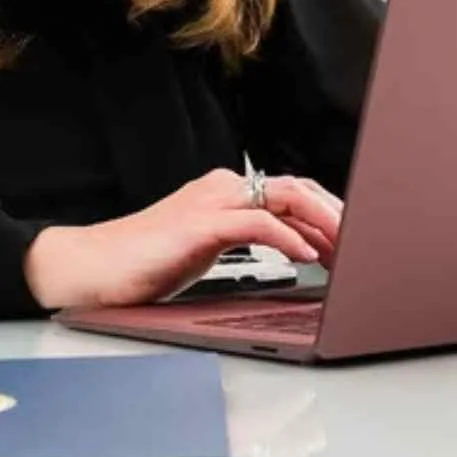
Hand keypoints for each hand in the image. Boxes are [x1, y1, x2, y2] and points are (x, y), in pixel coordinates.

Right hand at [23, 167, 342, 310]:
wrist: (92, 268)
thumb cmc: (144, 263)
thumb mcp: (208, 250)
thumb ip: (245, 243)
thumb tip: (295, 252)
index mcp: (226, 192)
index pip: (293, 193)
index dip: (330, 215)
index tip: (354, 242)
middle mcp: (223, 188)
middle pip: (300, 190)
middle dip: (339, 217)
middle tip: (365, 247)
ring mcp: (212, 203)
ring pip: (287, 199)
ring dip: (326, 223)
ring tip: (349, 250)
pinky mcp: (200, 225)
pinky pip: (257, 223)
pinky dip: (289, 238)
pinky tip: (307, 256)